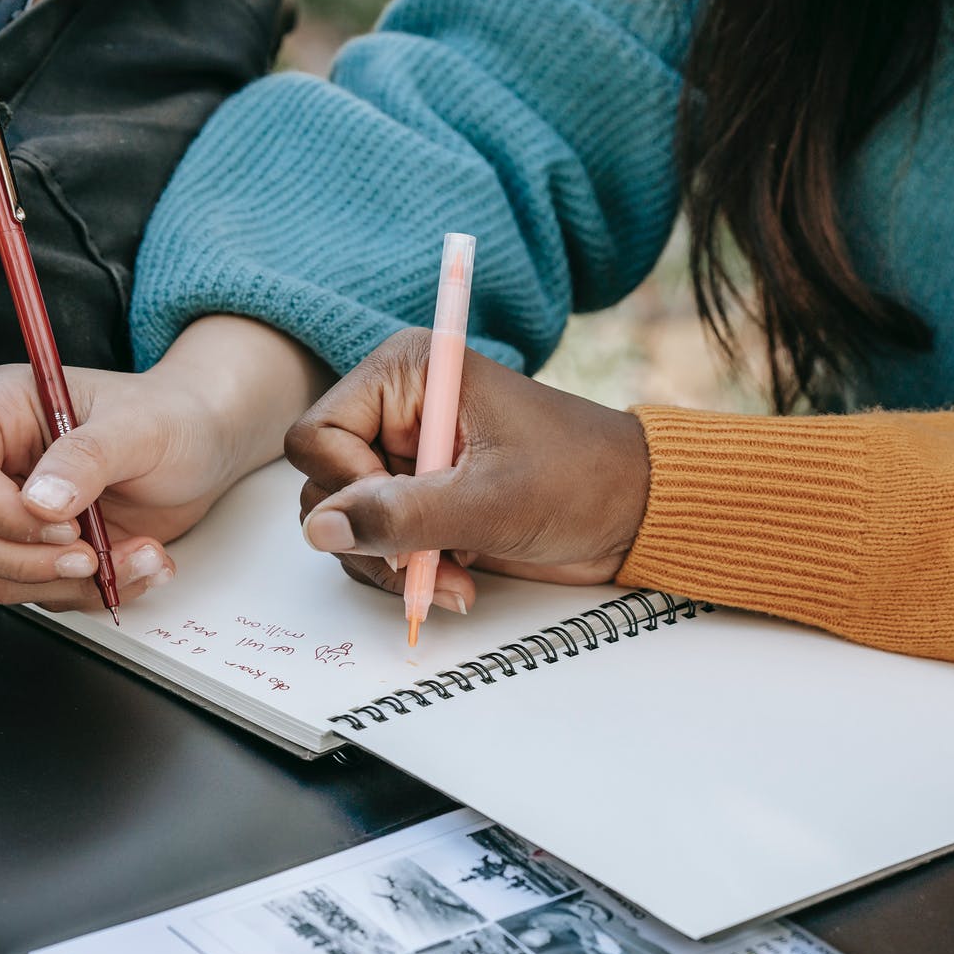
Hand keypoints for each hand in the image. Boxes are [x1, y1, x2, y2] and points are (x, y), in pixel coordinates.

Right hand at [0, 315, 330, 609]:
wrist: (205, 444)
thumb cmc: (171, 417)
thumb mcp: (140, 427)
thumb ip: (88, 457)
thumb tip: (40, 501)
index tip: (65, 524)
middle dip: (23, 559)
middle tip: (90, 554)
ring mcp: (8, 509)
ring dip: (66, 583)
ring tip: (139, 555)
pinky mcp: (36, 547)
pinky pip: (36, 591)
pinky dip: (88, 592)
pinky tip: (137, 564)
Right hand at [285, 328, 649, 611]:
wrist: (635, 513)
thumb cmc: (582, 480)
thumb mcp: (490, 501)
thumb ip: (401, 516)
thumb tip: (322, 529)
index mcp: (407, 373)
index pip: (319, 436)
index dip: (348, 488)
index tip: (401, 519)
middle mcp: (396, 412)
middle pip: (323, 486)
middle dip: (372, 538)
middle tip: (424, 564)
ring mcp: (407, 461)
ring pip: (345, 526)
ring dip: (393, 566)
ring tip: (454, 576)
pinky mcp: (422, 503)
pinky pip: (377, 547)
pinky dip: (409, 574)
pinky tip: (459, 579)